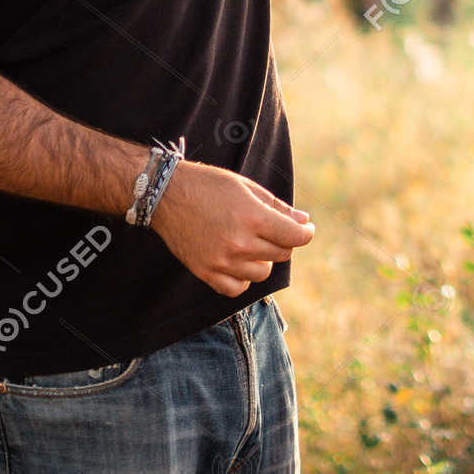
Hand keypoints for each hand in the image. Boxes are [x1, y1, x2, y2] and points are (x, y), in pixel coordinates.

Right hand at [149, 161, 315, 296]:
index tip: (305, 229)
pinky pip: (236, 288)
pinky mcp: (205, 272)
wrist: (167, 195)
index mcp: (253, 217)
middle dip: (283, 241)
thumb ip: (278, 207)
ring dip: (263, 260)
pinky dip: (242, 279)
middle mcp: (239, 243)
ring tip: (252, 244)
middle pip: (281, 254)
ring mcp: (221, 261)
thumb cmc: (209, 185)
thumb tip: (304, 222)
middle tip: (272, 230)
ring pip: (261, 273)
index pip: (294, 237)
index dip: (306, 233)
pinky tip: (239, 263)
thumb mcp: (247, 187)